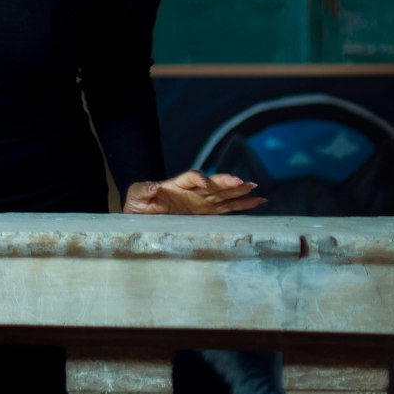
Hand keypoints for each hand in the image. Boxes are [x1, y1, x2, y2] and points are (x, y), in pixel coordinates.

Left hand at [123, 170, 264, 214]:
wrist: (140, 216)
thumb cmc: (137, 204)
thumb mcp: (135, 196)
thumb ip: (142, 189)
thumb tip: (152, 186)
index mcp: (175, 184)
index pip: (189, 177)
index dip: (197, 178)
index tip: (203, 182)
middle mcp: (191, 191)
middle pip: (212, 184)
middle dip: (226, 182)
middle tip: (242, 182)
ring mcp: (200, 202)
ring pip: (223, 194)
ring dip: (238, 191)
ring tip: (254, 187)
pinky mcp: (206, 213)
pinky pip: (227, 208)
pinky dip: (242, 204)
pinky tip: (258, 201)